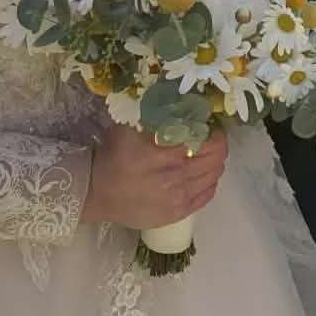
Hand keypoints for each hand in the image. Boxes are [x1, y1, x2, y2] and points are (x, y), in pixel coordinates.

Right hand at [83, 126, 227, 230]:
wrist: (98, 192)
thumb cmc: (115, 155)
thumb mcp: (131, 127)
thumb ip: (158, 115)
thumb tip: (184, 102)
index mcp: (164, 153)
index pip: (207, 139)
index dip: (211, 129)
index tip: (207, 124)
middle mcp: (176, 177)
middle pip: (216, 157)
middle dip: (217, 144)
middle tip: (208, 138)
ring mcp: (179, 198)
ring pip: (215, 175)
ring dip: (213, 162)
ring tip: (202, 155)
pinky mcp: (179, 213)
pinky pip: (208, 195)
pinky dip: (209, 181)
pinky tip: (199, 174)